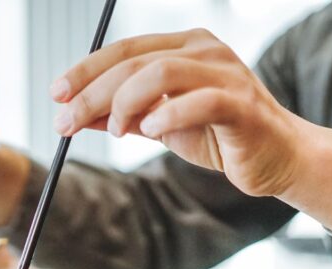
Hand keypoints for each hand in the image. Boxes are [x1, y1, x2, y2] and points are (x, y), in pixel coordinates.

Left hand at [51, 29, 331, 229]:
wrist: (276, 159)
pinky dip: (168, 115)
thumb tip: (73, 116)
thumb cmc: (219, 136)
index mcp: (183, 47)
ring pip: (161, 73)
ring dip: (125, 103)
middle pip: (134, 62)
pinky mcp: (242, 104)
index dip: (86, 71)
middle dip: (92, 93)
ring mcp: (225, 74)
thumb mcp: (159, 124)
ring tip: (114, 130)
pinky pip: (199, 102)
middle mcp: (204, 51)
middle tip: (65, 122)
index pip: (124, 50)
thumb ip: (121, 116)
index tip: (56, 95)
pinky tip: (149, 131)